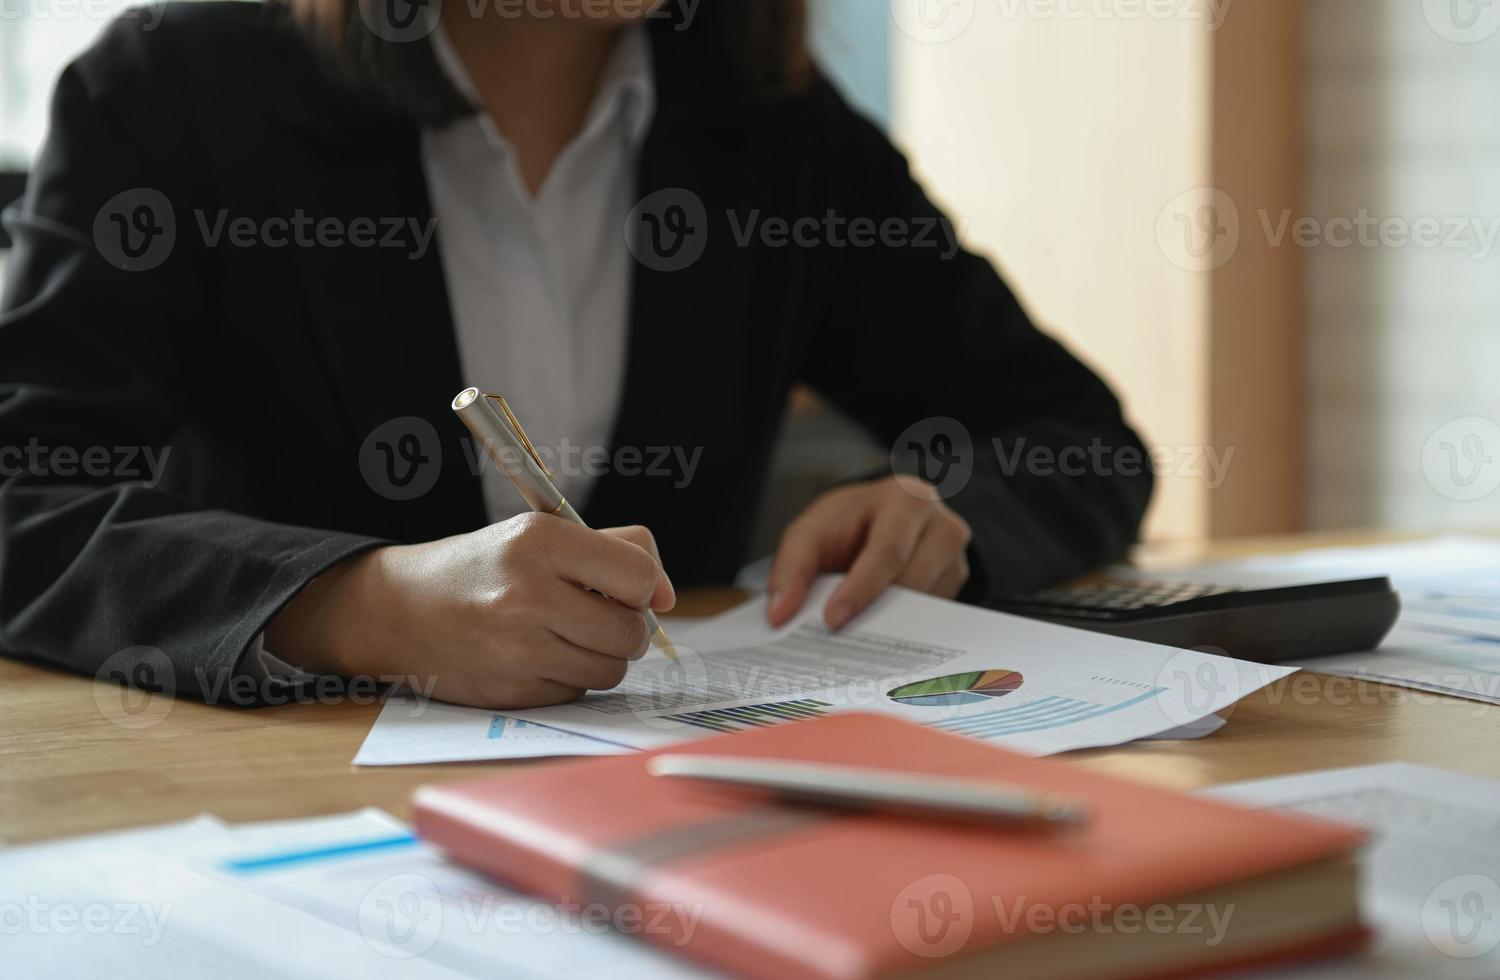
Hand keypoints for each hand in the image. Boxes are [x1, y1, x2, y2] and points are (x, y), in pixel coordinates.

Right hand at [265, 514, 674, 708]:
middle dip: (627, 628)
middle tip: (598, 615)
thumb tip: (667, 596)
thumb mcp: (543, 533)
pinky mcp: (511, 692)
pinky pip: (577, 692)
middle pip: (631, 632)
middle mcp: (527, 594)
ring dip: (601, 656)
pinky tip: (538, 655)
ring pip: (611, 670)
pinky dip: (570, 678)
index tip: (626, 588)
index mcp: (540, 541)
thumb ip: (617, 550)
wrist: (404, 610)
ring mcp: (518, 648)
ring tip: (566, 634)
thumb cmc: (488, 567)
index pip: (638, 575)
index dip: (644, 586)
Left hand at [766, 475, 971, 629]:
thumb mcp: (811, 532)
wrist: (878, 521)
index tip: (831, 621)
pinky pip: (932, 619)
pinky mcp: (956, 586)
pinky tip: (876, 639)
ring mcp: (956, 559)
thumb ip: (791, 568)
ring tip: (853, 642)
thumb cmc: (847, 524)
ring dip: (889, 626)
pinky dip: (901, 631)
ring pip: (926, 606)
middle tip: (838, 644)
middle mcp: (942, 526)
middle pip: (913, 582)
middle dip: (874, 613)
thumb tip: (779, 615)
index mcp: (907, 499)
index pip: (887, 551)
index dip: (859, 589)